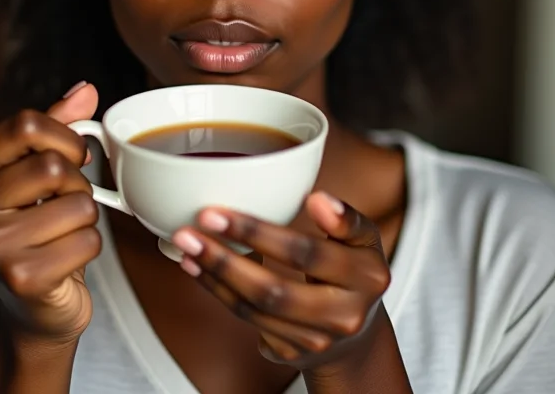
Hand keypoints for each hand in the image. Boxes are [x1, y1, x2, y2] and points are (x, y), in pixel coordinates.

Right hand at [0, 83, 101, 344]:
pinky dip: (90, 246)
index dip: (64, 136)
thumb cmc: (35, 224)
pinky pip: (88, 240)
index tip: (71, 155)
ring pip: (79, 204)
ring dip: (86, 217)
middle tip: (66, 199)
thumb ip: (57, 126)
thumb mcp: (36, 169)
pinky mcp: (19, 279)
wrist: (30, 301)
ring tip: (62, 230)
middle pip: (53, 165)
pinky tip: (65, 257)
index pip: (25, 124)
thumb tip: (86, 90)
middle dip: (77, 182)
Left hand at [171, 192, 391, 369]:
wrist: (355, 332)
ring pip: (256, 310)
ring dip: (215, 276)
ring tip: (187, 246)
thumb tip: (318, 199)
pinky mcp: (292, 354)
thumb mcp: (362, 239)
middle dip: (226, 260)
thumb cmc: (352, 269)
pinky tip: (199, 269)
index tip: (220, 214)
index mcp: (367, 277)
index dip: (260, 233)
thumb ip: (345, 219)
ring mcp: (317, 340)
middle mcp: (345, 315)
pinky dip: (220, 292)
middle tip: (191, 231)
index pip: (307, 254)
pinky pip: (249, 321)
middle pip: (276, 291)